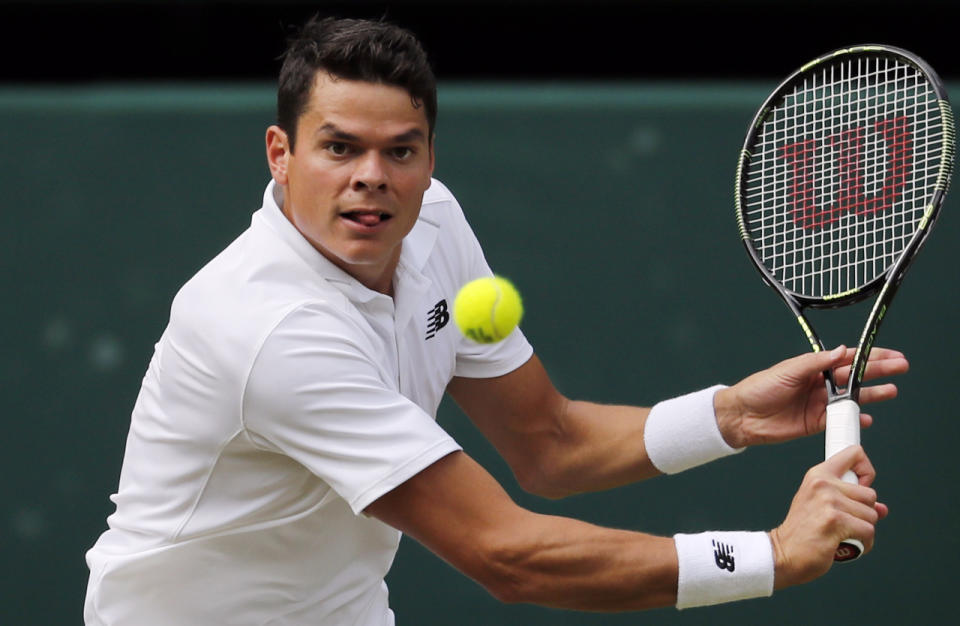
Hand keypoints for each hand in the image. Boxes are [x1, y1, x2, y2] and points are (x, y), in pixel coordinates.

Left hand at [714, 345, 907, 447]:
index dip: (869, 357)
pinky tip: (868, 418)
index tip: (890, 354)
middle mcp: (819, 385)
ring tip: (891, 390)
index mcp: (812, 368)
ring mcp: (819, 404)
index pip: (846, 360)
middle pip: (855, 378)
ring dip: (872, 395)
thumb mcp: (788, 370)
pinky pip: (840, 421)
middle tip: (901, 368)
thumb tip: (842, 351)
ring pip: (852, 399)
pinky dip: (855, 419)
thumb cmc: (759, 388)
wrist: (742, 416)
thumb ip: (815, 363)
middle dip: (878, 372)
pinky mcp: (815, 423)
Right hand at [769, 445, 888, 588]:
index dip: (866, 471)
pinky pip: (868, 531)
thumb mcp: (820, 506)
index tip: (861, 486)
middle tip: (844, 522)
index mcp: (818, 475)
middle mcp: (822, 484)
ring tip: (843, 535)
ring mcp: (828, 501)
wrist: (782, 553)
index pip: (854, 454)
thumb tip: (882, 509)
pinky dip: (863, 543)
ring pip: (872, 515)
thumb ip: (850, 501)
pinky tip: (846, 545)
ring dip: (863, 530)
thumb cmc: (801, 532)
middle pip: (870, 494)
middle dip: (864, 513)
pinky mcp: (835, 521)